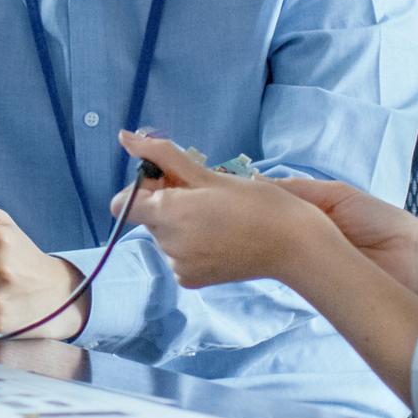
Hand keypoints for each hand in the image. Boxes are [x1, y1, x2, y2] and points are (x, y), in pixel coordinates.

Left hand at [111, 130, 326, 288]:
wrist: (294, 247)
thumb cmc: (256, 203)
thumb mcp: (207, 174)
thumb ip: (162, 155)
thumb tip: (125, 136)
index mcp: (169, 215)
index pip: (122, 202)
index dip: (143, 187)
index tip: (174, 181)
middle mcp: (167, 245)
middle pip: (147, 216)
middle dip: (167, 201)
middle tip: (205, 195)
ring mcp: (179, 267)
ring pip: (163, 234)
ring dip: (180, 222)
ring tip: (217, 216)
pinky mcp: (191, 280)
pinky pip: (177, 254)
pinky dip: (190, 243)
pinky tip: (219, 236)